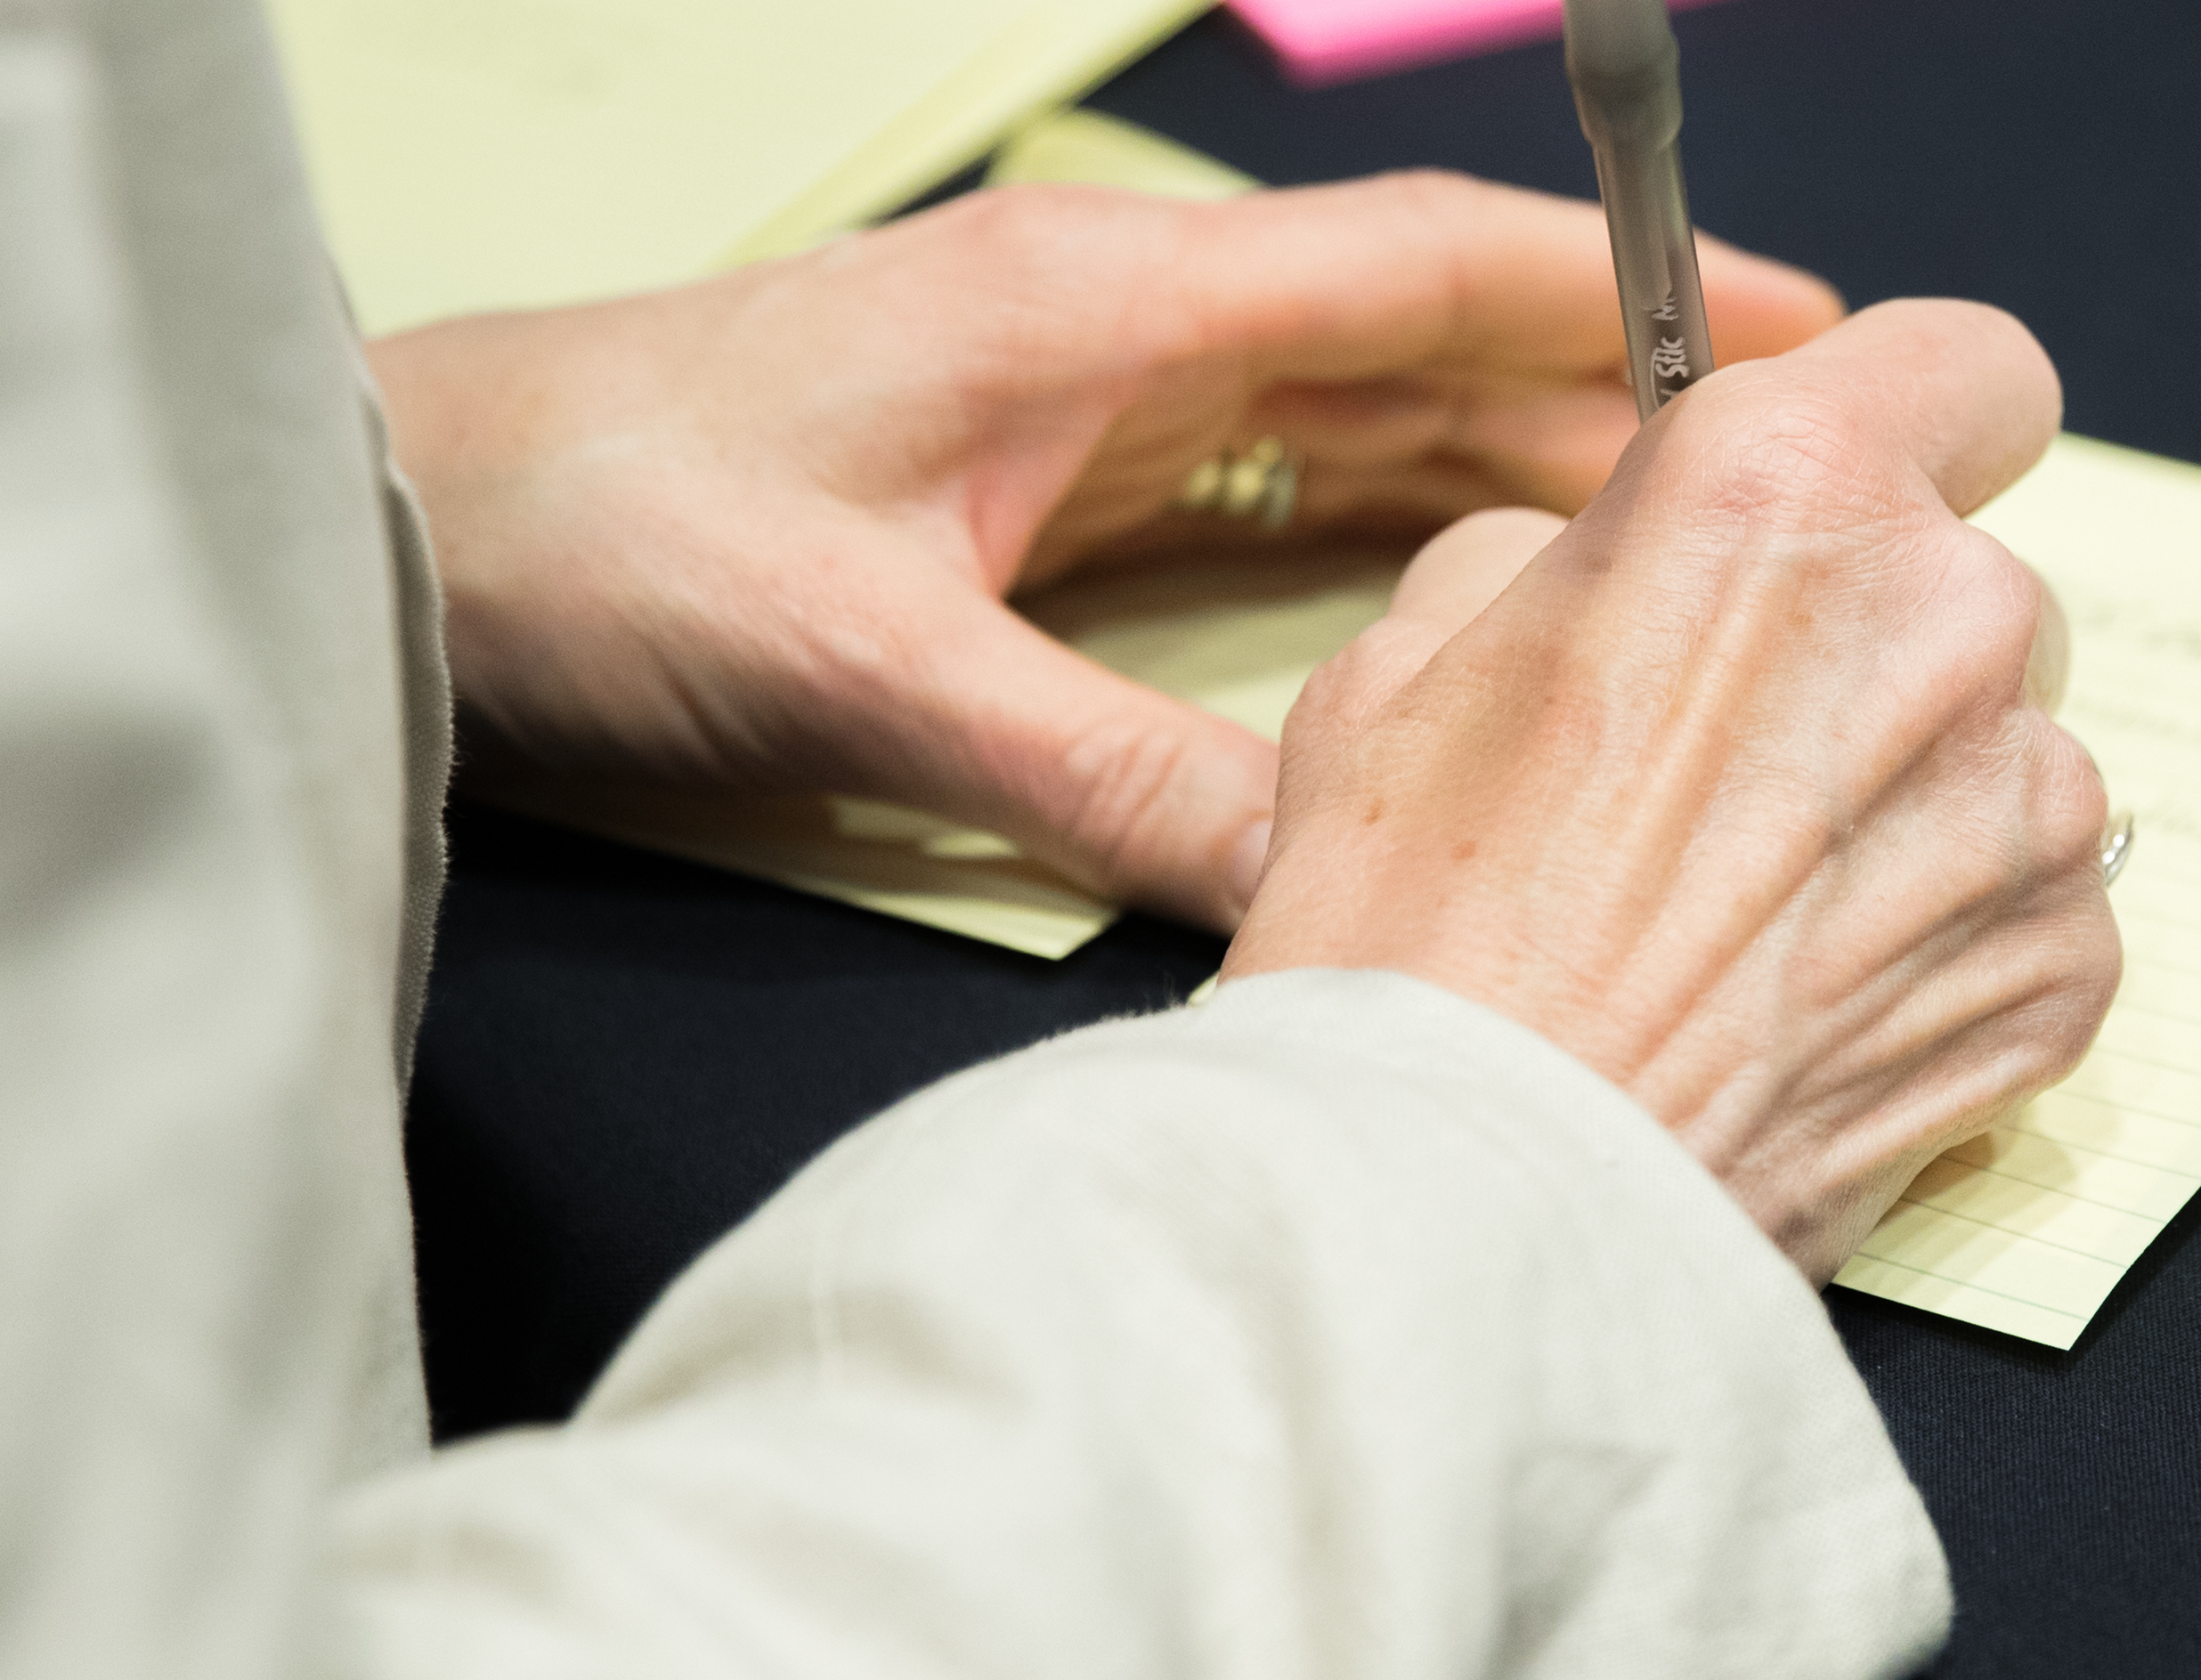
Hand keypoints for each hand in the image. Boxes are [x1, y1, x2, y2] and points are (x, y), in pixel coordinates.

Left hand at [367, 172, 1842, 927]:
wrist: (393, 530)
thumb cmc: (585, 537)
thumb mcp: (860, 675)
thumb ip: (1106, 779)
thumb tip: (1325, 892)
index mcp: (1095, 308)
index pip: (1423, 266)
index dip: (1629, 293)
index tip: (1808, 324)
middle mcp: (1100, 327)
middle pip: (1416, 333)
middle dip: (1612, 385)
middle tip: (1806, 467)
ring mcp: (1055, 395)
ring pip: (1346, 411)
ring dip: (1505, 458)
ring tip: (1684, 545)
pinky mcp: (1009, 476)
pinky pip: (1255, 481)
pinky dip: (1379, 523)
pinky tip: (1459, 598)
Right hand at [1228, 302, 2122, 1276]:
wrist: (1469, 1206)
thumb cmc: (1411, 939)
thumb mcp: (1405, 659)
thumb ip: (1569, 553)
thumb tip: (1631, 557)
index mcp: (1781, 487)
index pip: (1966, 365)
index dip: (1904, 431)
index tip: (1844, 507)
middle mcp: (1945, 615)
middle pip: (1972, 584)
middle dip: (1874, 654)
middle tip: (1726, 774)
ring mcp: (2030, 802)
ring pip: (2005, 758)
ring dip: (1911, 813)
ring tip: (1746, 926)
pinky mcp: (2069, 966)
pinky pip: (2034, 914)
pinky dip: (1945, 953)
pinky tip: (1802, 1013)